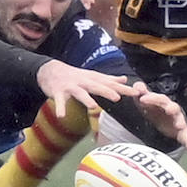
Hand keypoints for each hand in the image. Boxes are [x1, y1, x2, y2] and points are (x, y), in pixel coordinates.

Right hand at [35, 60, 153, 125]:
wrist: (50, 70)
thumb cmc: (74, 75)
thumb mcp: (92, 76)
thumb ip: (108, 79)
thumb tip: (124, 79)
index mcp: (93, 79)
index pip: (110, 84)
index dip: (124, 89)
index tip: (137, 93)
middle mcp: (83, 82)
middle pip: (97, 87)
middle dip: (107, 91)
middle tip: (117, 97)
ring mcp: (70, 87)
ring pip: (79, 93)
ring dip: (85, 99)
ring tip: (93, 106)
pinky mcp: (57, 92)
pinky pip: (59, 101)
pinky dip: (60, 108)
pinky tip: (61, 116)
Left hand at [132, 86, 186, 150]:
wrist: (160, 122)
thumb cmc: (152, 109)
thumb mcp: (145, 101)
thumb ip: (141, 93)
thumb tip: (137, 85)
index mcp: (163, 102)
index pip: (158, 98)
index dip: (151, 98)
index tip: (142, 99)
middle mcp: (172, 110)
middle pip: (173, 107)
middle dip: (171, 108)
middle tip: (168, 110)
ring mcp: (177, 121)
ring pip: (180, 120)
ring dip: (180, 123)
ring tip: (179, 126)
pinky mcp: (180, 133)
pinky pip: (184, 137)